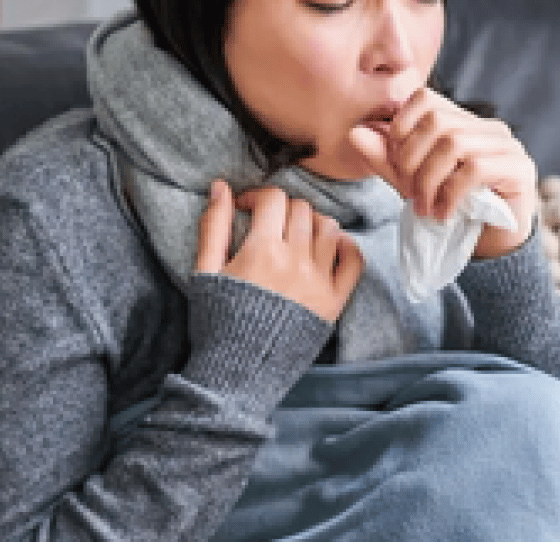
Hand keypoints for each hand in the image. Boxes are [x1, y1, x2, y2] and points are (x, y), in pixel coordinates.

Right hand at [194, 180, 362, 321]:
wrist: (238, 374)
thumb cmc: (217, 324)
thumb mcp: (205, 272)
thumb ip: (214, 226)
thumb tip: (221, 186)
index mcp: (262, 251)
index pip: (273, 199)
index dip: (256, 196)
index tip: (246, 208)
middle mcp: (296, 262)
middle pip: (301, 210)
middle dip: (282, 209)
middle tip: (269, 223)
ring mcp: (319, 282)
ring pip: (329, 228)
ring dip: (312, 222)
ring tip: (296, 234)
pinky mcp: (334, 302)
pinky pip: (354, 262)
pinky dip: (346, 246)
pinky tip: (331, 246)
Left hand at [347, 88, 537, 258]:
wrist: (491, 248)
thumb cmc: (453, 210)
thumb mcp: (412, 183)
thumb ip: (386, 160)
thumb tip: (355, 133)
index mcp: (463, 122)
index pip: (425, 98)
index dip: (402, 126)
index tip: (396, 164)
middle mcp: (488, 127)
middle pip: (437, 121)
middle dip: (412, 159)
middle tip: (408, 192)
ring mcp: (508, 145)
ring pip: (454, 143)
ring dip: (429, 180)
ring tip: (425, 208)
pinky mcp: (520, 168)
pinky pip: (475, 169)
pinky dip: (451, 194)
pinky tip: (444, 214)